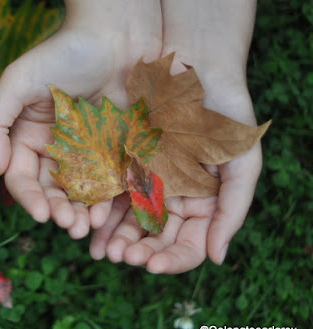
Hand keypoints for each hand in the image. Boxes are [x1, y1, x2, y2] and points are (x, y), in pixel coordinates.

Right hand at [0, 25, 160, 238]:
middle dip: (56, 211)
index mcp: (27, 133)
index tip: (42, 214)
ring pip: (79, 193)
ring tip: (86, 227)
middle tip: (69, 225)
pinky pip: (110, 182)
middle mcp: (54, 146)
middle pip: (50, 190)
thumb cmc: (63, 51)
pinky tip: (107, 212)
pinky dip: (108, 200)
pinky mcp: (116, 149)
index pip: (20, 175)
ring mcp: (87, 150)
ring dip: (80, 213)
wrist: (116, 33)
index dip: (28, 197)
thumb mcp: (18, 81)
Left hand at [89, 55, 262, 272]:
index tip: (153, 265)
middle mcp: (170, 195)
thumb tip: (217, 259)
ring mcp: (143, 177)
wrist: (195, 63)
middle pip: (153, 238)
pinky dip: (98, 209)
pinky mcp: (119, 157)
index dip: (171, 259)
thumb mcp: (241, 160)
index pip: (186, 245)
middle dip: (138, 251)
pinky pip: (106, 189)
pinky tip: (87, 222)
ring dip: (115, 237)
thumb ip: (232, 209)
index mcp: (200, 203)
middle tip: (122, 256)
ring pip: (127, 219)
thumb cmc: (225, 111)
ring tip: (102, 248)